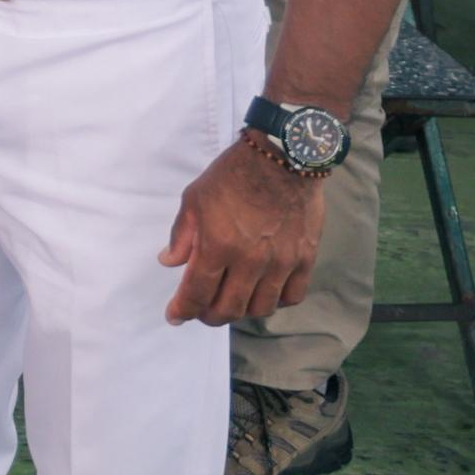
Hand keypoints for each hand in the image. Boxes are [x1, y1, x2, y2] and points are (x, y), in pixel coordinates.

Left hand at [162, 137, 325, 324]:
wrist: (282, 158)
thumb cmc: (232, 175)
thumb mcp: (194, 199)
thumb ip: (182, 235)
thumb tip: (170, 262)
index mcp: (218, 245)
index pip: (197, 292)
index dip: (183, 310)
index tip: (174, 316)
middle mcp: (250, 261)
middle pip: (229, 309)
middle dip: (209, 316)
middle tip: (200, 312)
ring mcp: (281, 263)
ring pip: (260, 308)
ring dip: (241, 312)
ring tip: (230, 303)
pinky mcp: (305, 259)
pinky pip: (292, 296)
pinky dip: (275, 302)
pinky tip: (263, 294)